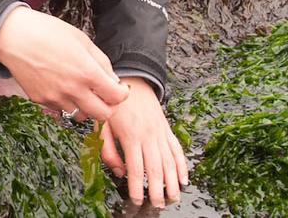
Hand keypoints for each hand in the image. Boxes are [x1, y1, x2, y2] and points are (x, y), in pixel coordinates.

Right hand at [0, 6, 130, 120]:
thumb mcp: (83, 40)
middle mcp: (73, 90)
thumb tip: (113, 81)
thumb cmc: (48, 32)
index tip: (118, 88)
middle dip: (108, 106)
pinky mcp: (41, 100)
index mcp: (87, 73)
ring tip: (82, 91)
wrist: (14, 37)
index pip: (117, 98)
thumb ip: (102, 63)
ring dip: (86, 107)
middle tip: (104, 95)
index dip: (121, 94)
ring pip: (81, 115)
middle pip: (102, 115)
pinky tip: (62, 86)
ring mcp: (56, 98)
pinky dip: (67, 102)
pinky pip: (61, 109)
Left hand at [99, 77, 188, 207]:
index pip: (136, 167)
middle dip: (158, 189)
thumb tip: (119, 172)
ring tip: (174, 198)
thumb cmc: (114, 106)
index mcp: (131, 136)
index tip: (137, 200)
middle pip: (156, 168)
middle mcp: (149, 136)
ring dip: (173, 182)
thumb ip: (108, 150)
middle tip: (158, 205)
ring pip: (170, 161)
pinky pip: (177, 150)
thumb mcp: (103, 126)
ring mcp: (160, 133)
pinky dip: (182, 165)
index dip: (137, 186)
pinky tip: (185, 179)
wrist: (133, 81)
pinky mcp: (167, 130)